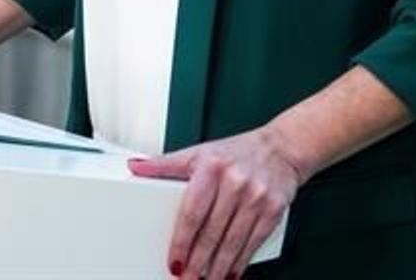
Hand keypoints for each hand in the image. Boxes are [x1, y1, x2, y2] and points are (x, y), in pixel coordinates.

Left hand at [128, 126, 304, 279]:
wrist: (280, 148)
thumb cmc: (236, 152)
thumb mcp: (198, 152)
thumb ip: (165, 163)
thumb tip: (135, 167)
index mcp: (211, 168)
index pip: (191, 212)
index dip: (181, 241)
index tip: (174, 260)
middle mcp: (234, 183)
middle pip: (211, 231)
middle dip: (198, 261)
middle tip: (186, 277)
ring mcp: (255, 197)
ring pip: (233, 241)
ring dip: (218, 267)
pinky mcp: (273, 210)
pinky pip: (253, 242)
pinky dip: (241, 261)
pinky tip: (231, 273)